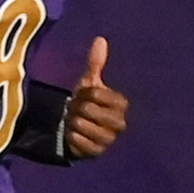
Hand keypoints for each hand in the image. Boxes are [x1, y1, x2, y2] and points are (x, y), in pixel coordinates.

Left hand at [60, 38, 130, 157]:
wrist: (77, 127)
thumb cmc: (87, 103)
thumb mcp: (90, 83)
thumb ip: (96, 63)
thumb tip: (100, 39)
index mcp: (121, 104)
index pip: (98, 94)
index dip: (85, 93)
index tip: (84, 95)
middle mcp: (120, 123)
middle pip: (91, 111)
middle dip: (78, 108)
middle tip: (77, 110)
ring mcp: (109, 139)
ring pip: (84, 126)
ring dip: (73, 122)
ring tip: (75, 121)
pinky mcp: (97, 153)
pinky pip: (79, 141)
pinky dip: (72, 136)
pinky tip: (72, 134)